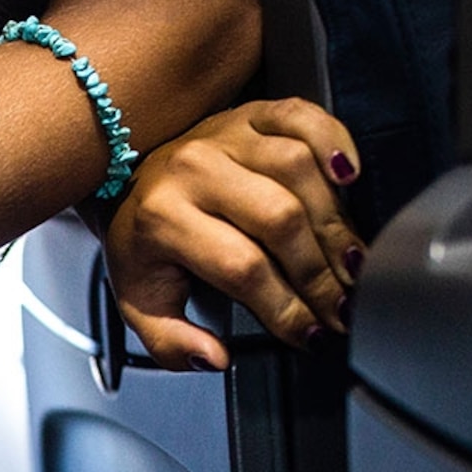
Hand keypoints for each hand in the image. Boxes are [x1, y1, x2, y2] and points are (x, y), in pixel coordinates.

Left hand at [103, 100, 366, 369]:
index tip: (310, 333)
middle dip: (319, 273)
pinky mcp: (250, 113)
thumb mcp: (140, 300)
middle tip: (342, 306)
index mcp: (162, 219)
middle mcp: (194, 169)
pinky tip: (349, 177)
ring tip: (350, 261)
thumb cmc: (142, 240)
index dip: (285, 306)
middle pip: (279, 219)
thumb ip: (170, 341)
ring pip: (298, 170)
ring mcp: (224, 134)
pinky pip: (303, 117)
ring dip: (334, 220)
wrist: (121, 178)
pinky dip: (334, 141)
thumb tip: (215, 358)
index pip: (242, 268)